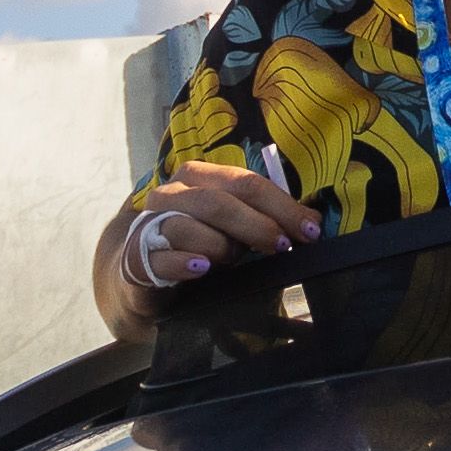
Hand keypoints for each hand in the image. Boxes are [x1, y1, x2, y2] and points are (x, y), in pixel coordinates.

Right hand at [110, 160, 322, 311]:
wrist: (145, 273)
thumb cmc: (201, 244)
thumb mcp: (235, 228)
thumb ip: (268, 220)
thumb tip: (313, 222)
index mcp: (201, 176)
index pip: (246, 182)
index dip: (281, 206)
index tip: (310, 230)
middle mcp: (173, 192)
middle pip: (218, 201)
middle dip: (257, 224)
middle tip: (283, 246)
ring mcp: (152, 223)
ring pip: (188, 226)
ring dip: (221, 246)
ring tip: (233, 260)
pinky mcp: (137, 258)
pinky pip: (162, 257)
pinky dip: (185, 262)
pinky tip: (202, 268)